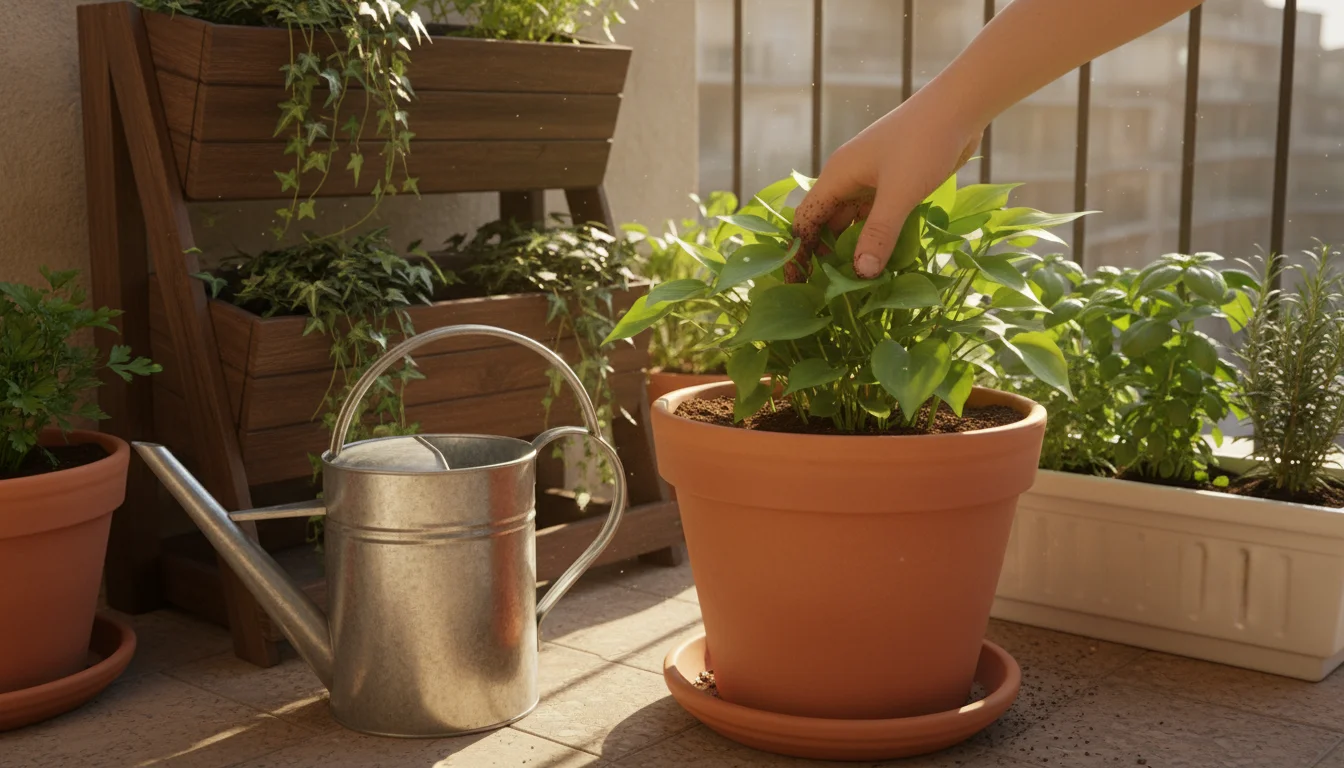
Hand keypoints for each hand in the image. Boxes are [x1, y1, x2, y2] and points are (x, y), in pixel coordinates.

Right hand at [791, 94, 982, 280]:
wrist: (960, 107)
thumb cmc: (924, 143)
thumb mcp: (900, 193)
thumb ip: (879, 233)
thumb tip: (861, 273)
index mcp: (838, 176)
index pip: (806, 221)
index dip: (798, 252)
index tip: (797, 282)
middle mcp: (849, 179)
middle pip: (827, 224)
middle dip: (826, 256)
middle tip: (831, 291)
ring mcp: (872, 181)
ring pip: (853, 221)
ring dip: (855, 248)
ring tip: (858, 282)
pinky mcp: (894, 183)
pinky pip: (877, 216)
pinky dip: (877, 237)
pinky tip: (885, 259)